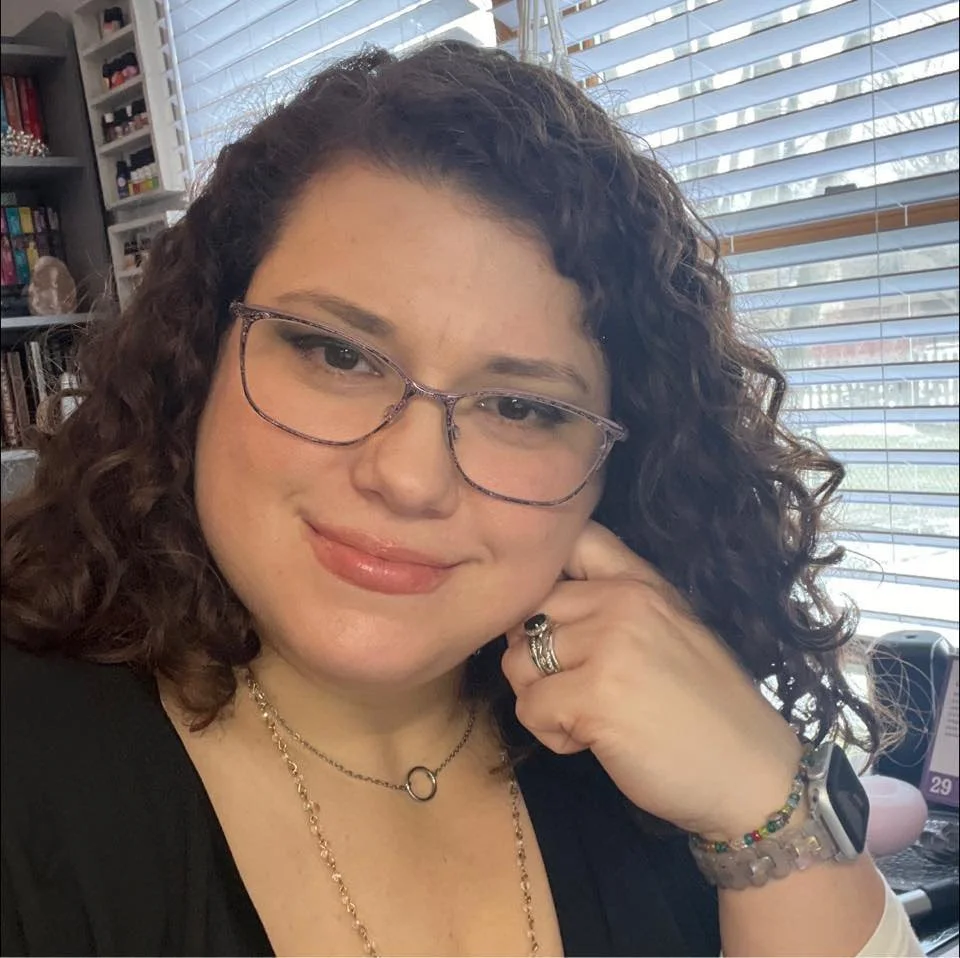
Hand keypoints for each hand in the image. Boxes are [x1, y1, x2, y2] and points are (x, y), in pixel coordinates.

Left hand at [500, 521, 803, 839]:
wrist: (755, 776)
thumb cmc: (708, 711)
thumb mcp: (670, 630)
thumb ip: (614, 604)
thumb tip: (537, 608)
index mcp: (641, 582)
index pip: (574, 540)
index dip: (544, 575)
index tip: (556, 619)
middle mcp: (622, 601)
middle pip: (529, 611)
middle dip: (534, 657)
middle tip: (575, 690)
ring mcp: (608, 645)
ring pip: (518, 661)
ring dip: (541, 699)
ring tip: (587, 717)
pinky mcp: (594, 696)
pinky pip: (529, 708)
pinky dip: (550, 735)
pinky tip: (591, 744)